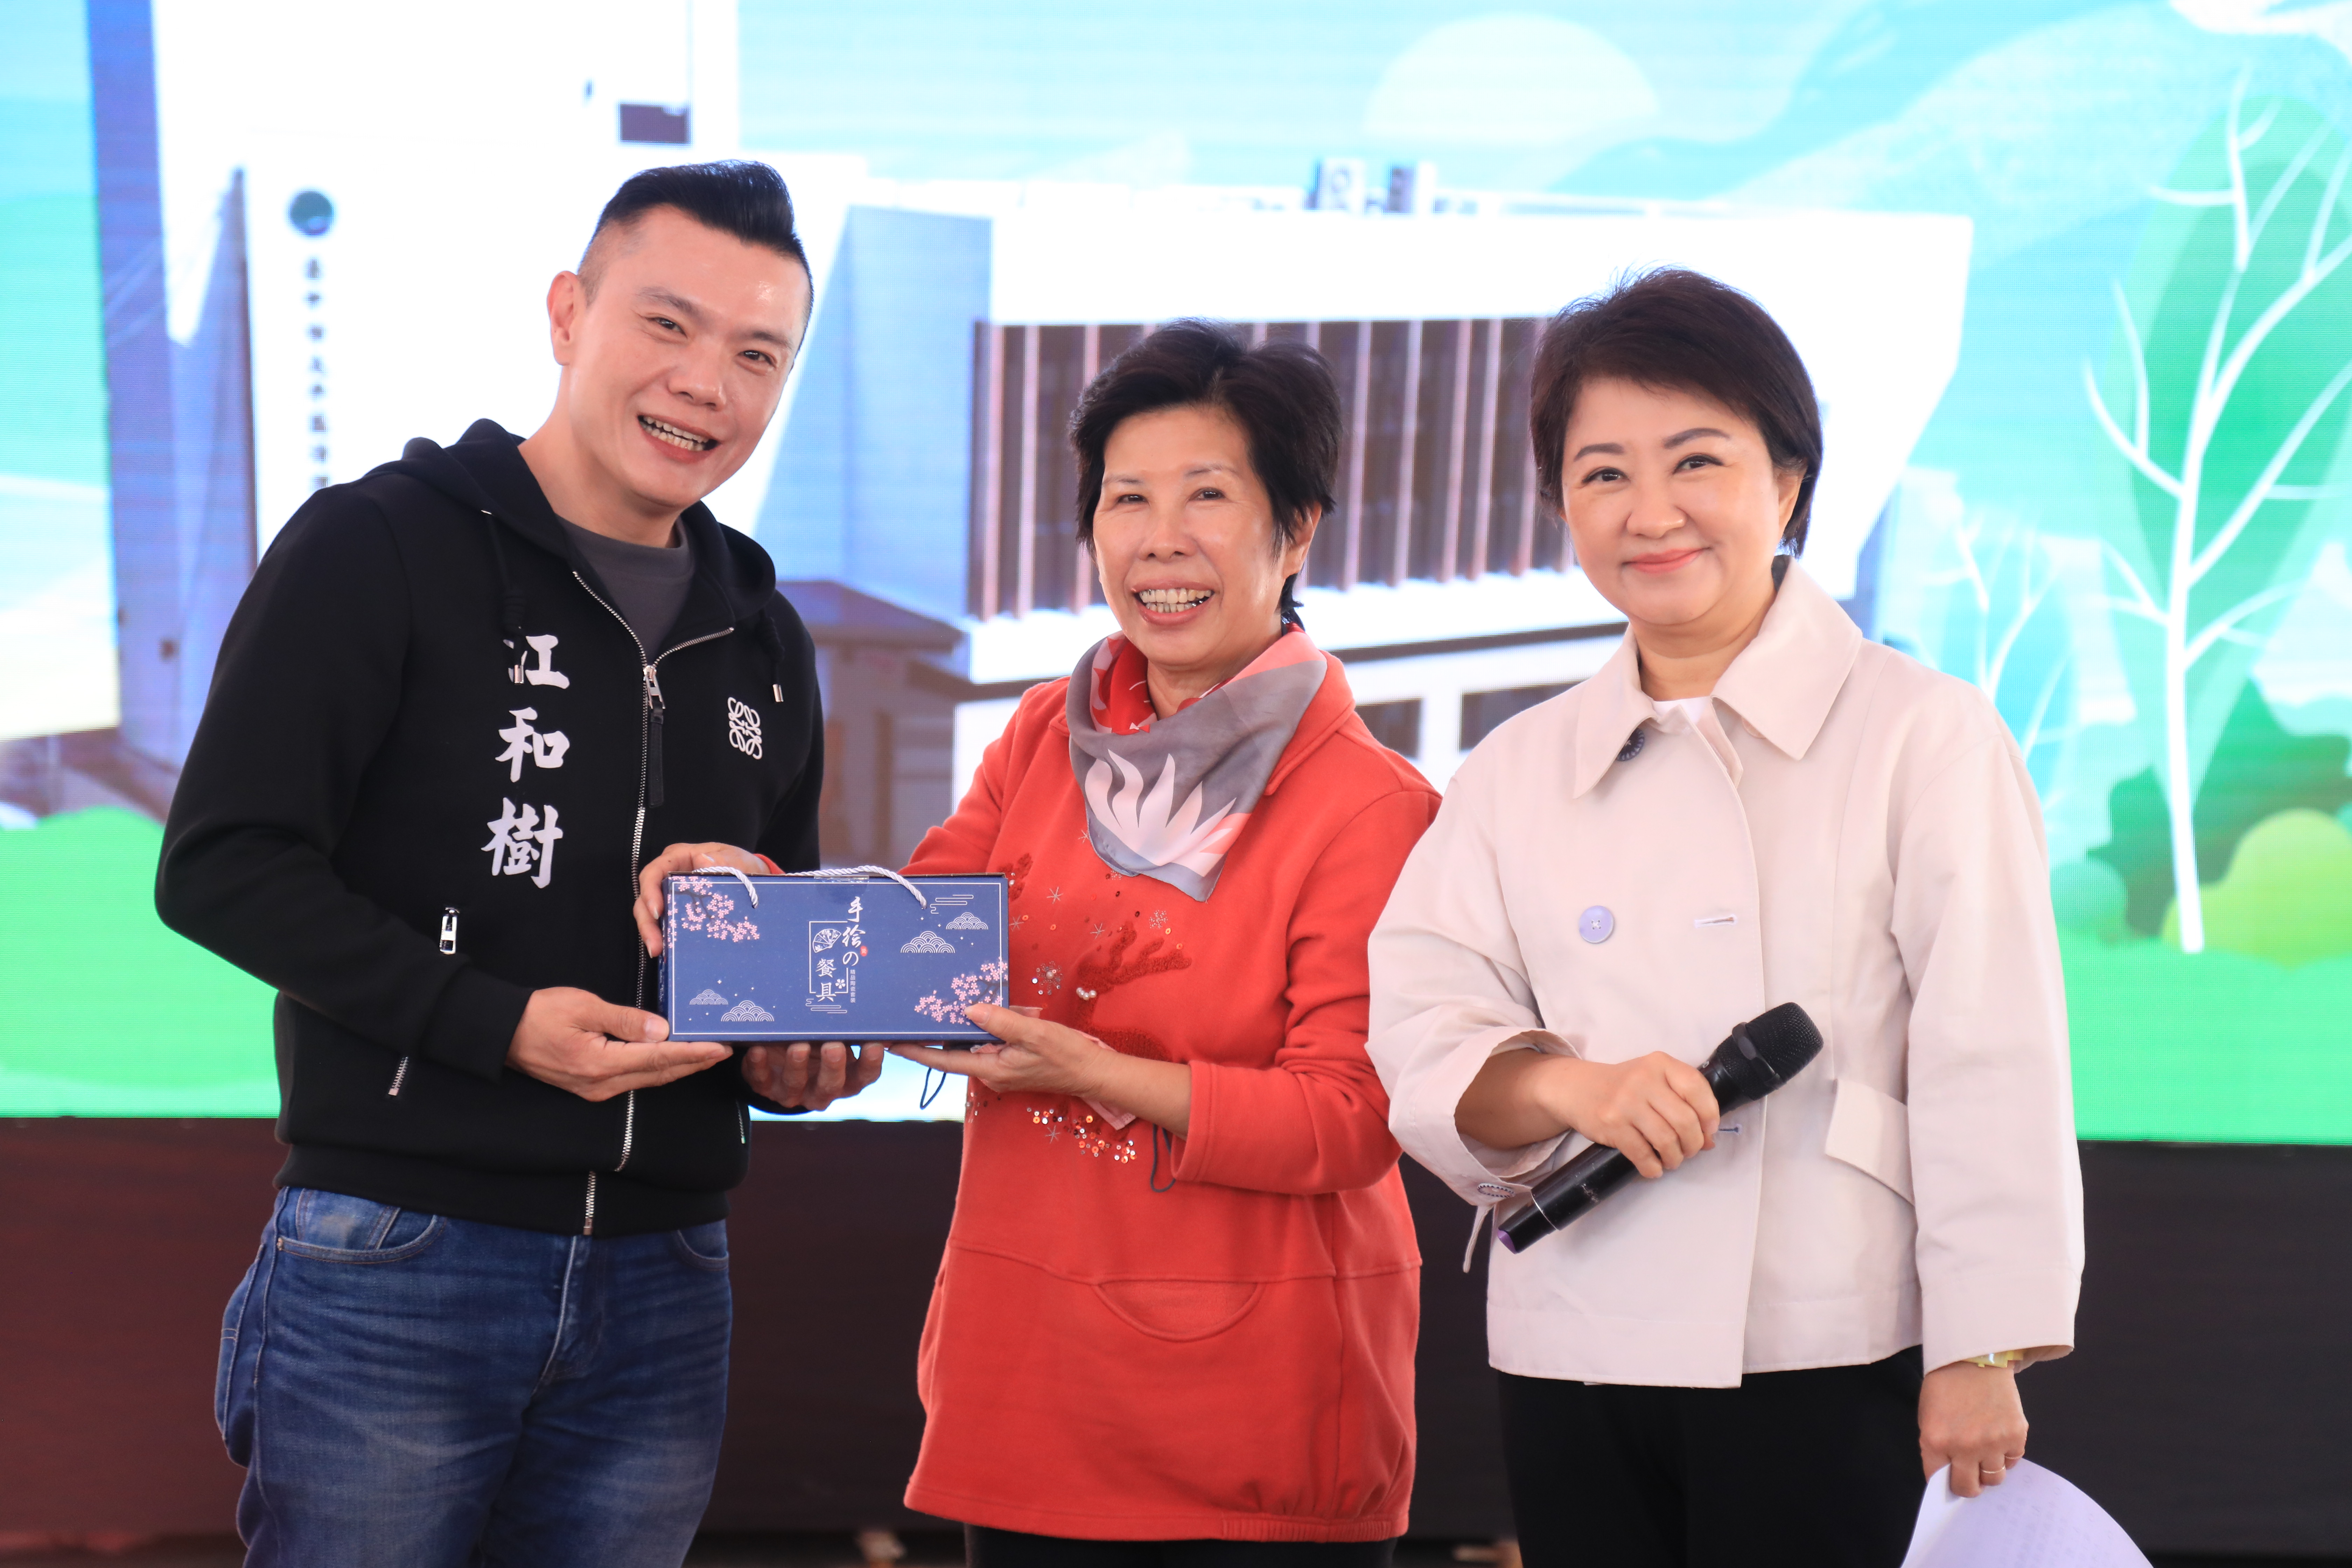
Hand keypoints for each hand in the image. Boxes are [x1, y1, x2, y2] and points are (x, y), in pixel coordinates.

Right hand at [506, 987, 727, 1101]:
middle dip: (694, 1063)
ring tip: (707, 1053)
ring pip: (649, 1079)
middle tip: (725, 1050)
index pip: (659, 1058)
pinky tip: (672, 1059)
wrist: (503, 1033)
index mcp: (601, 1063)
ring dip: (679, 1067)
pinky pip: (634, 1079)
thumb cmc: (540, 1013)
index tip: (720, 1047)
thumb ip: (625, 1020)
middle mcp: (602, 1084)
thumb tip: (662, 1030)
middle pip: (659, 1073)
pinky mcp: (592, 1087)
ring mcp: (597, 1089)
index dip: (693, 1053)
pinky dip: (658, 1069)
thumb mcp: (584, 1007)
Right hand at [634, 842, 768, 955]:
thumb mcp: (737, 859)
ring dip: (652, 933)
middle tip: (655, 943)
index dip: (650, 890)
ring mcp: (671, 894)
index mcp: (679, 857)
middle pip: (646, 897)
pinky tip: (666, 952)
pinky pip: (664, 923)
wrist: (751, 877)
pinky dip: (663, 936)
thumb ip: (723, 860)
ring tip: (657, 951)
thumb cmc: (739, 863)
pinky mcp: (677, 910)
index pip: (654, 871)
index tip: (657, 910)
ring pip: (650, 913)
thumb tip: (702, 860)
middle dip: (647, 921)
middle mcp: (668, 875)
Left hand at [743, 1041, 886, 1110]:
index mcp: (846, 1078)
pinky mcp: (765, 1087)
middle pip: (831, 1086)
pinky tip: (758, 1049)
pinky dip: (759, 1065)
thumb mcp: (833, 1036)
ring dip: (797, 1066)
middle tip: (833, 1047)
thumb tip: (865, 1002)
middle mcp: (821, 1090)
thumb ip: (846, 1027)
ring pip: (795, 1085)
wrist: (779, 1060)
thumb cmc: (816, 1042)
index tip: (874, 1045)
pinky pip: (761, 1081)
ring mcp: (792, 1092)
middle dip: (832, 1067)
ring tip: (798, 1046)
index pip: (864, 1076)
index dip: (870, 1064)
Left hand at [892, 1003, 1112, 1097]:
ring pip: (976, 1043)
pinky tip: (999, 1010)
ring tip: (961, 1004)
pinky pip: (992, 1042)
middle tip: (916, 1010)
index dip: (916, 1051)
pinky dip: (991, 1026)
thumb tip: (969, 1011)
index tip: (891, 1043)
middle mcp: (990, 1073)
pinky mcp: (1011, 1062)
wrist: (1093, 1071)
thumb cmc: (1066, 1055)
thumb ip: (1000, 1021)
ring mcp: (1001, 1069)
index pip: (944, 1061)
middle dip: (940, 1030)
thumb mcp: (1034, 1033)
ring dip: (970, 1024)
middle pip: (956, 1050)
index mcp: (991, 1070)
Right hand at [1538, 1051, 1719, 1178]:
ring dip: (1674, 1158)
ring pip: (1666, 1140)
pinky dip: (1653, 1168)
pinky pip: (1642, 1154)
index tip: (1708, 1130)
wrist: (1577, 1088)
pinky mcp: (1611, 1124)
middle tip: (1689, 1151)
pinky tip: (1653, 1168)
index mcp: (1660, 1063)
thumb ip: (1683, 1103)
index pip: (1696, 1088)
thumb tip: (1710, 1142)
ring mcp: (1625, 1101)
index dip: (1709, 1114)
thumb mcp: (1654, 1082)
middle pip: (1685, 1120)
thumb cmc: (1624, 1086)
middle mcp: (1643, 1079)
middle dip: (1693, 1144)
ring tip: (1671, 1160)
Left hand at [1920, 1361, 2027, 1497]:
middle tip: (1970, 1475)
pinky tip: (1999, 1437)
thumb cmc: (1945, 1386)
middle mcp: (1964, 1447)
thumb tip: (1950, 1474)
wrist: (1974, 1357)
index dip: (1944, 1480)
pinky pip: (2013, 1461)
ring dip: (1989, 1470)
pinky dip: (2006, 1455)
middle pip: (1969, 1488)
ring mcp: (1993, 1442)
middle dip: (1968, 1484)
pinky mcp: (2016, 1435)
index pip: (1939, 1480)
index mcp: (1935, 1441)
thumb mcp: (1928, 1417)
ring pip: (1994, 1478)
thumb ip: (1937, 1448)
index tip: (1950, 1478)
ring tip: (1986, 1452)